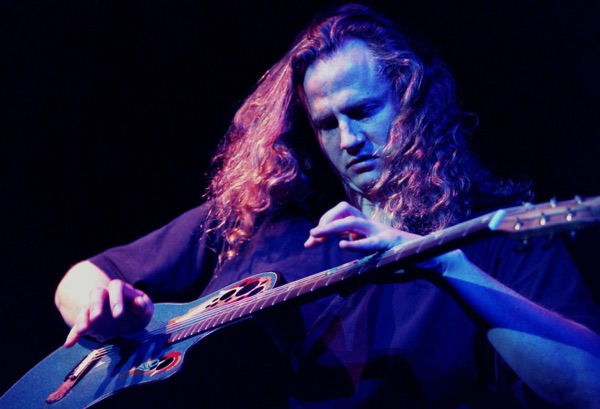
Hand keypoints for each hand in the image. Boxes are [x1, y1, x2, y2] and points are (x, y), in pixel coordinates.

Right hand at [64, 279, 153, 346]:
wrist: (127, 319)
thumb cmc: (137, 312)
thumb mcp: (145, 309)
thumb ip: (144, 306)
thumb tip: (139, 302)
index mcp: (119, 290)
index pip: (115, 286)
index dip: (116, 299)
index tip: (119, 315)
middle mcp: (104, 297)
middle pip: (96, 293)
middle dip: (96, 305)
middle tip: (98, 318)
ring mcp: (94, 310)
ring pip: (85, 309)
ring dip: (82, 318)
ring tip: (83, 330)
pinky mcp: (88, 324)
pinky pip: (77, 328)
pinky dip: (73, 336)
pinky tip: (68, 344)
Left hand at [304, 201, 463, 273]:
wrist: (430, 260)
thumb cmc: (402, 262)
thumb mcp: (374, 263)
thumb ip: (360, 264)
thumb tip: (342, 277)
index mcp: (366, 229)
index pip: (340, 218)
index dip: (322, 227)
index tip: (309, 243)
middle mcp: (371, 226)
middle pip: (343, 210)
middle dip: (324, 222)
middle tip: (312, 238)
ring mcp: (380, 232)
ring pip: (351, 221)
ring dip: (331, 227)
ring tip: (316, 235)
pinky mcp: (391, 243)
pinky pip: (371, 242)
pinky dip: (356, 244)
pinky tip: (343, 247)